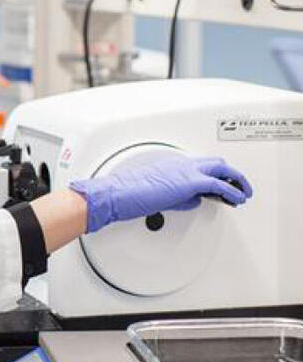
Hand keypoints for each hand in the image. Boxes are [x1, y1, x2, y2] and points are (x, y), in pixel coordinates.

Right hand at [70, 156, 251, 232]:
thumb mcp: (157, 195)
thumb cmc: (127, 194)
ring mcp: (185, 171)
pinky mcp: (189, 182)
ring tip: (243, 192)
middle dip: (230, 173)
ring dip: (236, 180)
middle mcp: (180, 163)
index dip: (215, 174)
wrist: (117, 193)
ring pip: (221, 168)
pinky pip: (219, 184)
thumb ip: (178, 195)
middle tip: (238, 186)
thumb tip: (193, 200)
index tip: (222, 185)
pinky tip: (237, 199)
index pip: (200, 165)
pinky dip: (232, 191)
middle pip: (215, 162)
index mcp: (171, 164)